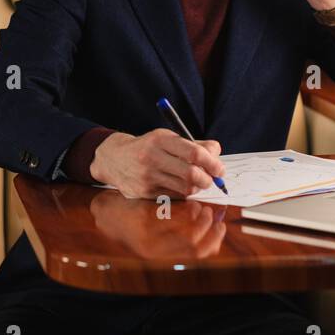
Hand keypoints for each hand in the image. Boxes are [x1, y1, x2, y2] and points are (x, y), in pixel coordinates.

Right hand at [89, 129, 223, 199]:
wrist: (114, 159)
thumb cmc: (148, 147)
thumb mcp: (167, 138)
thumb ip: (193, 144)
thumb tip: (217, 152)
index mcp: (160, 140)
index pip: (194, 153)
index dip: (212, 163)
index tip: (220, 169)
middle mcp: (152, 158)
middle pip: (192, 174)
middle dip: (208, 179)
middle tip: (212, 179)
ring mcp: (148, 177)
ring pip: (185, 188)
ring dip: (197, 187)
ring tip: (197, 181)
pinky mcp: (145, 193)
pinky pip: (175, 197)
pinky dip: (184, 193)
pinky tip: (181, 186)